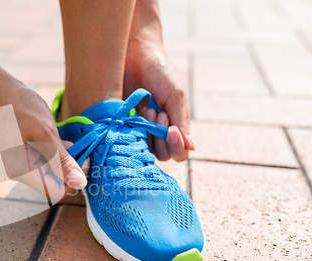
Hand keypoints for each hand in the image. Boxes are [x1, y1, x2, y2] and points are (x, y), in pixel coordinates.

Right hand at [0, 79, 87, 198]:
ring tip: (77, 146)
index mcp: (23, 172)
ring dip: (67, 161)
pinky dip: (60, 153)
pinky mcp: (29, 153)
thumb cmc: (21, 109)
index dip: (73, 182)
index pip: (55, 192)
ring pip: (54, 171)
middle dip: (71, 171)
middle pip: (55, 182)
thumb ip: (62, 161)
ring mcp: (25, 162)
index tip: (85, 164)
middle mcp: (23, 172)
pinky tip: (66, 141)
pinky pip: (49, 160)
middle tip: (85, 154)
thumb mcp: (46, 135)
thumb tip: (79, 184)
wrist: (2, 90)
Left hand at [123, 0, 193, 161]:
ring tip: (146, 110)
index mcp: (173, 128)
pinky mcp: (119, 125)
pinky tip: (134, 112)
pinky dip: (130, 129)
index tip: (172, 130)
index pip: (178, 153)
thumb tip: (192, 147)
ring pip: (143, 149)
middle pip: (161, 154)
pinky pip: (124, 139)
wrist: (135, 54)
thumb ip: (181, 120)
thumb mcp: (174, 95)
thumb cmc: (159, 73)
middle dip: (160, 135)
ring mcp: (137, 131)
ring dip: (146, 132)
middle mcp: (155, 133)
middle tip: (157, 113)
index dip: (176, 147)